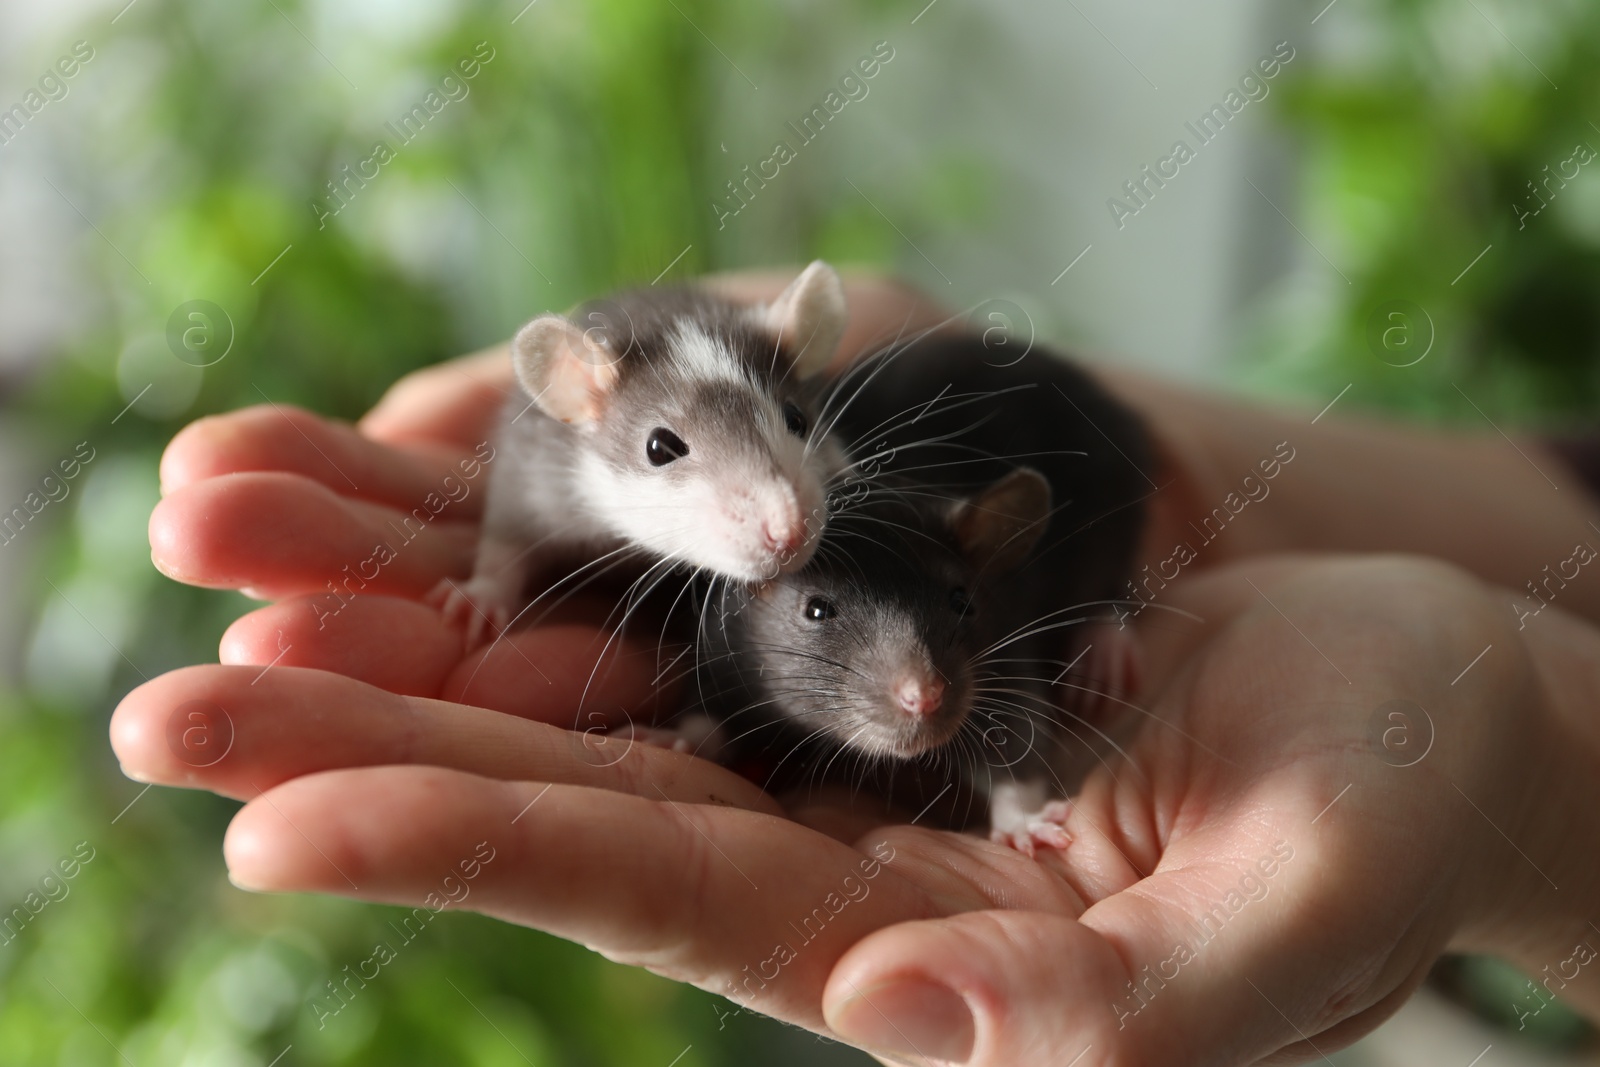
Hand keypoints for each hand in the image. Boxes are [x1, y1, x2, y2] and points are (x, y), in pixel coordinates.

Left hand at [115, 539, 1599, 1064]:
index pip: (653, 895)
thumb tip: (899, 1031)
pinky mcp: (871, 629)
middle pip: (570, 787)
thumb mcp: (1292, 929)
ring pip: (602, 676)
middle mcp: (843, 840)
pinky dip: (562, 540)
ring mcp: (846, 726)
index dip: (466, 856)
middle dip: (370, 742)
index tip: (272, 831)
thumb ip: (1111, 1018)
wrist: (1428, 696)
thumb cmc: (1399, 810)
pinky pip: (688, 582)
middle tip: (157, 708)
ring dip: (427, 626)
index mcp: (915, 942)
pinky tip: (441, 489)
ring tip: (237, 570)